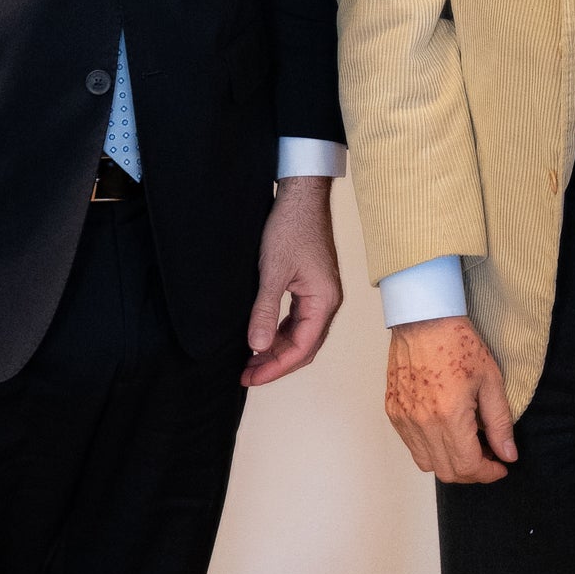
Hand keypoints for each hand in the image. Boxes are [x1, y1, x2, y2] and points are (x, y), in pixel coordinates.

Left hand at [243, 176, 344, 387]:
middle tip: (246, 375)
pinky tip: (261, 335)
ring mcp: (321, 295)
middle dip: (276, 363)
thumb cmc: (290, 228)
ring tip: (250, 360)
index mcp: (324, 302)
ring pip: (301, 334)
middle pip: (305, 347)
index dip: (275, 367)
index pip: (302, 348)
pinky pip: (298, 320)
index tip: (250, 376)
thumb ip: (264, 311)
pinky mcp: (312, 287)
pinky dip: (280, 332)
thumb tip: (256, 347)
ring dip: (277, 349)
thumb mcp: (272, 272)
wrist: (300, 197)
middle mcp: (327, 302)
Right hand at [385, 315, 517, 483]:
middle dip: (472, 472)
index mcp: (448, 415)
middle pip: (447, 472)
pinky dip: (432, 449)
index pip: (468, 466)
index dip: (488, 473)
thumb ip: (500, 422)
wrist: (423, 319)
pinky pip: (412, 446)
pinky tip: (447, 431)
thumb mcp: (491, 380)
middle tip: (489, 457)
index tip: (501, 466)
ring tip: (469, 445)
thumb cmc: (458, 342)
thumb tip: (508, 454)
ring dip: (451, 463)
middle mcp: (421, 422)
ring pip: (427, 464)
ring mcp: (403, 418)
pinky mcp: (393, 412)